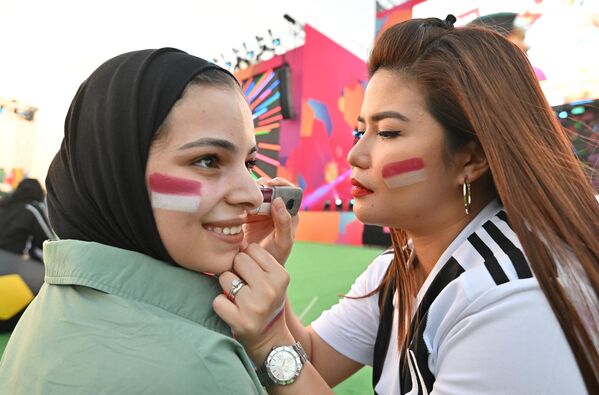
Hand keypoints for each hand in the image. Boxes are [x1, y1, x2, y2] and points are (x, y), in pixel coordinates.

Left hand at [213, 243, 292, 361]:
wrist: (271, 339)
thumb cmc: (268, 301)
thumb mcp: (273, 279)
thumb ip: (258, 260)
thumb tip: (235, 240)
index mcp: (280, 276)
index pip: (252, 249)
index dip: (247, 259)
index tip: (252, 273)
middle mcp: (270, 289)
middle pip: (238, 260)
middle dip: (236, 270)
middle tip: (243, 285)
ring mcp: (255, 306)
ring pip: (225, 278)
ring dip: (226, 287)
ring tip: (238, 298)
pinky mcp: (240, 322)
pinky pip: (217, 301)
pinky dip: (220, 305)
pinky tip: (232, 311)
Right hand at [243, 177, 298, 264]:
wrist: (258, 266)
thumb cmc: (276, 255)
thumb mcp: (284, 241)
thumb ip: (284, 222)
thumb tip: (278, 201)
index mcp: (288, 212)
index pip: (289, 191)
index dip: (281, 184)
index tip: (272, 184)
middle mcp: (275, 209)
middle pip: (270, 188)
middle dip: (263, 185)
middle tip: (255, 189)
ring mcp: (261, 211)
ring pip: (256, 193)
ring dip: (251, 191)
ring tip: (246, 197)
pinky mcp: (247, 215)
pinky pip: (244, 202)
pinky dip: (240, 200)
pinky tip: (238, 204)